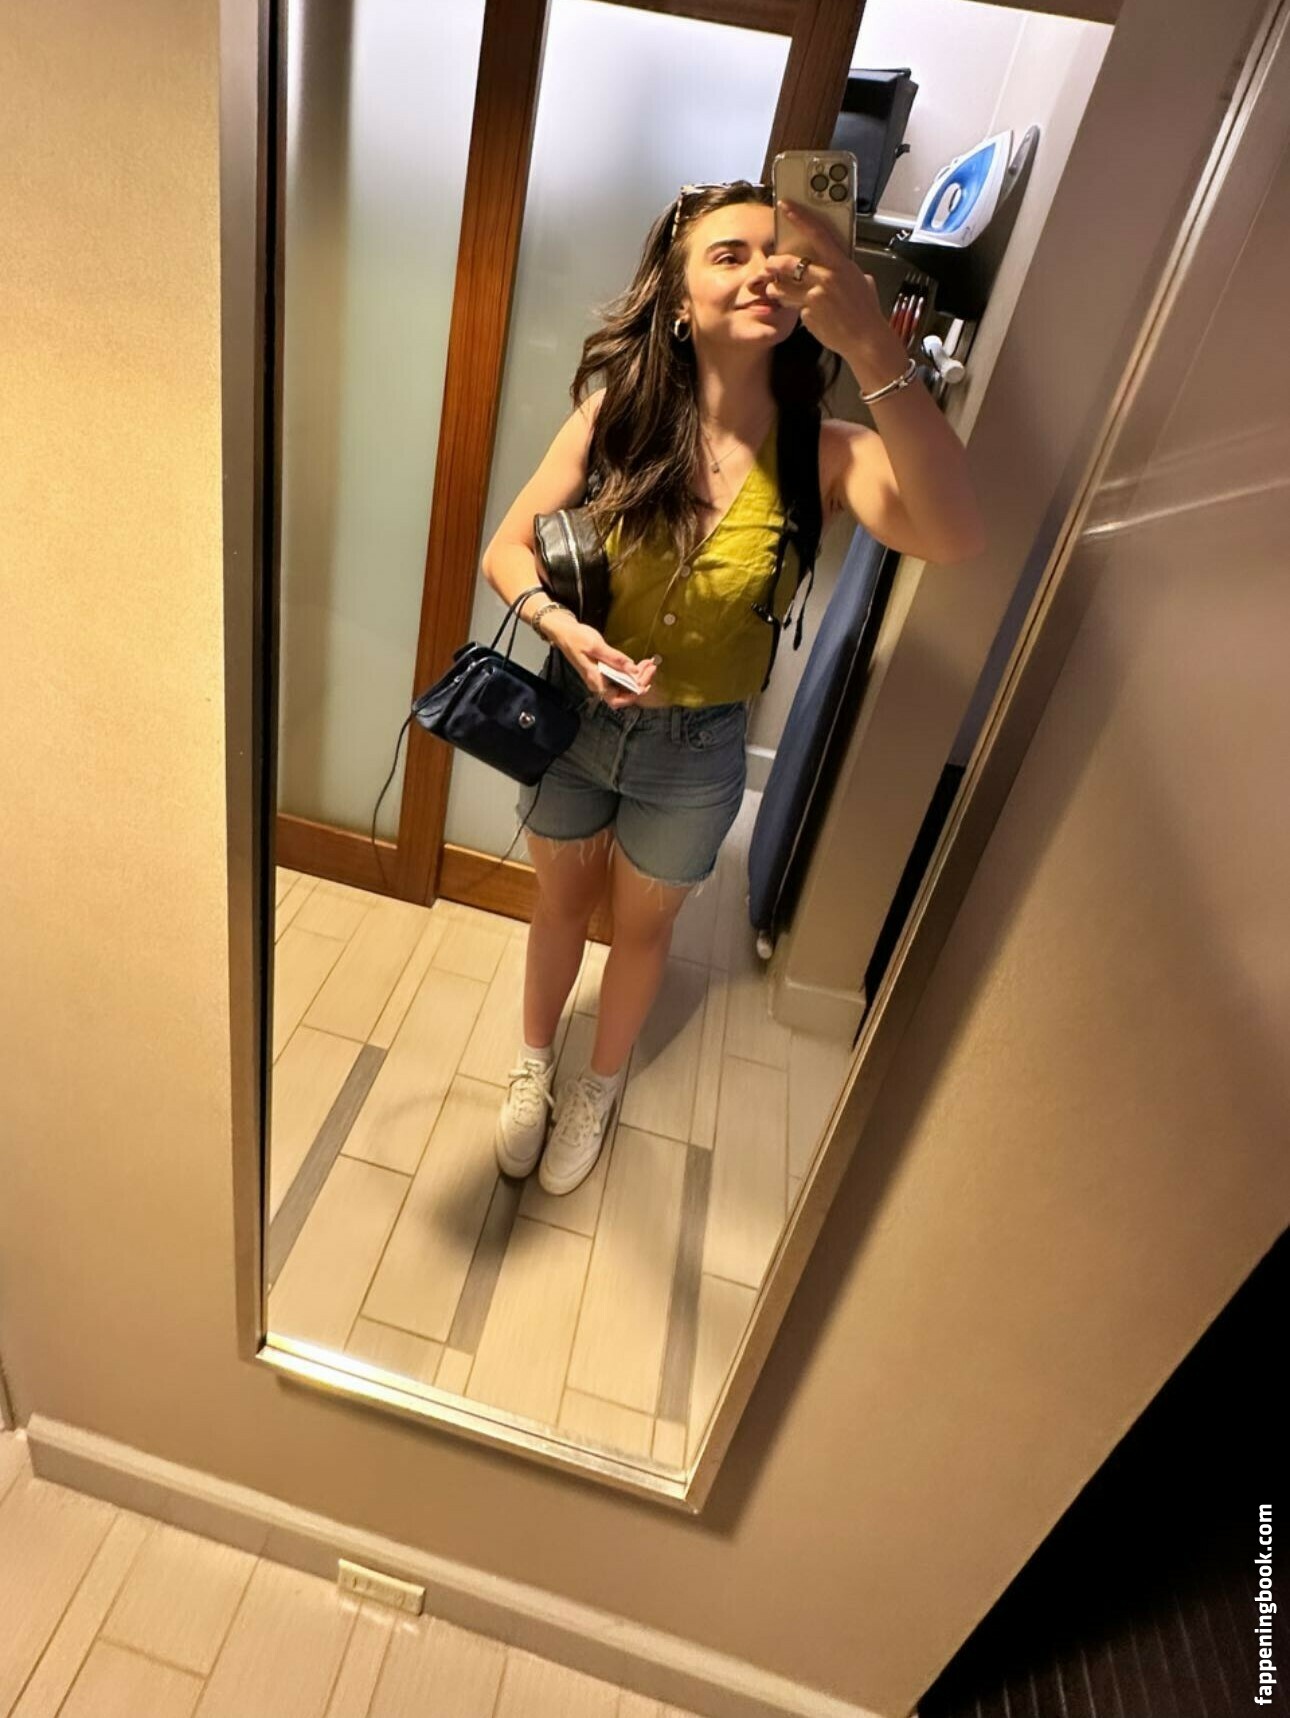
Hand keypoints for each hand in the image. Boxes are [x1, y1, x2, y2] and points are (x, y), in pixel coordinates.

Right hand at [546, 612, 656, 707]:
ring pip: (624, 686)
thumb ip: (615, 659)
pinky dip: (632, 672)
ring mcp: (601, 678)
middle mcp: (599, 683)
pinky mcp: (604, 672)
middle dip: (640, 683)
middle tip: (651, 667)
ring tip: (648, 664)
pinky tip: (640, 664)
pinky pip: (621, 678)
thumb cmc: (577, 638)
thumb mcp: (596, 646)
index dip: (633, 695)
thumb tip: (632, 670)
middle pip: (624, 694)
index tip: (646, 683)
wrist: (565, 632)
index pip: (617, 699)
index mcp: (595, 680)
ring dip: (638, 678)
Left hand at [765, 197, 890, 359]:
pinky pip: (795, 308)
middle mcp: (827, 277)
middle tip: (769, 265)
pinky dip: (798, 310)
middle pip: (789, 263)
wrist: (866, 339)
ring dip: (775, 289)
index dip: (798, 217)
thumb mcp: (860, 281)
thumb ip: (843, 270)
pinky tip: (810, 316)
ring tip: (775, 291)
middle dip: (774, 264)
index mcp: (841, 264)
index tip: (785, 206)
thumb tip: (836, 263)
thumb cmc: (866, 311)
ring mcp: (816, 296)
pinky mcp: (809, 314)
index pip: (817, 233)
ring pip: (783, 288)